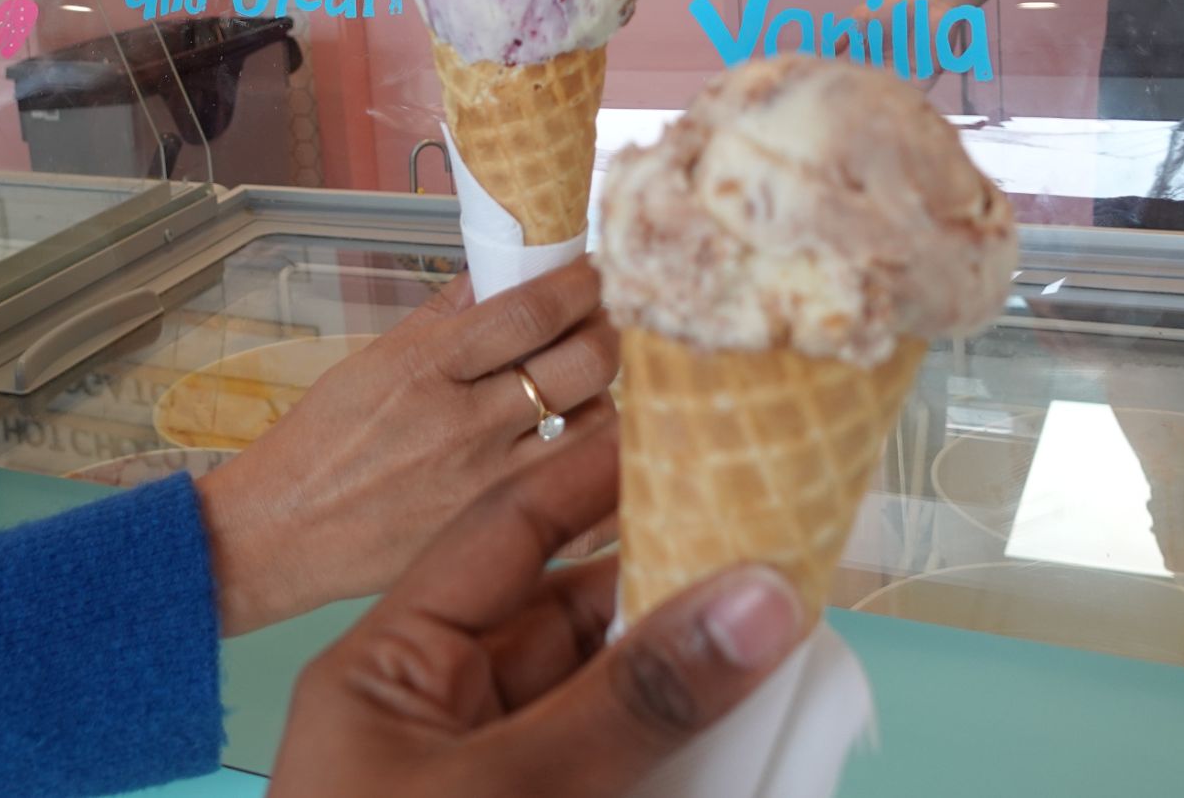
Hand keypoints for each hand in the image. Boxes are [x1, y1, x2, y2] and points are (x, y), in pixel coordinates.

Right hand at [195, 261, 620, 635]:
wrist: (284, 531)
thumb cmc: (321, 441)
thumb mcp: (372, 360)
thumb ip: (442, 317)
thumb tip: (498, 274)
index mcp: (427, 368)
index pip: (530, 313)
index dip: (579, 284)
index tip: (595, 269)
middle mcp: (466, 426)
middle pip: (582, 366)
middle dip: (607, 332)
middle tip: (603, 323)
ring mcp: (489, 485)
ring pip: (597, 430)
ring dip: (605, 399)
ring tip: (587, 390)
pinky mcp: (498, 533)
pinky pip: (584, 504)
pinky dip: (599, 474)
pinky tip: (591, 456)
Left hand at [268, 423, 803, 797]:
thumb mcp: (505, 792)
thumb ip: (632, 701)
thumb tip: (759, 595)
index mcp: (390, 673)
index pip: (504, 537)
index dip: (594, 475)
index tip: (686, 421)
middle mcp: (442, 722)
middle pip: (571, 622)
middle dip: (671, 583)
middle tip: (779, 534)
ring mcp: (494, 790)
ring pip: (612, 708)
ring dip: (697, 678)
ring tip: (793, 627)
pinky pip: (629, 780)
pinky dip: (689, 760)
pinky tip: (758, 736)